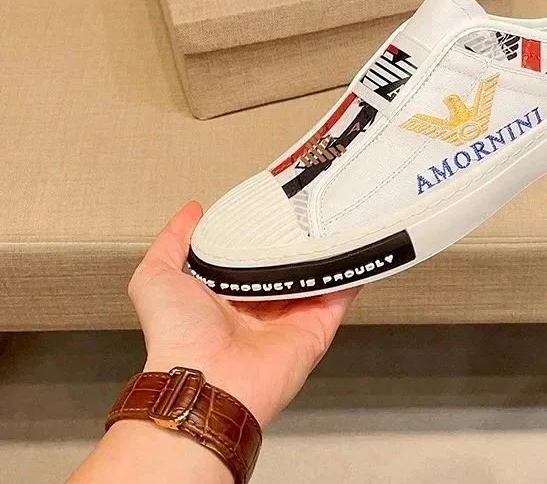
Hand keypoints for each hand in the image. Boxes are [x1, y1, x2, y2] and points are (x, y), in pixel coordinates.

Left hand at [128, 201, 358, 425]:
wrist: (205, 383)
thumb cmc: (177, 337)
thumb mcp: (156, 278)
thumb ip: (172, 241)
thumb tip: (190, 212)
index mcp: (227, 292)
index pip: (251, 252)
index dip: (261, 226)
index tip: (272, 199)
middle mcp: (261, 305)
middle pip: (287, 262)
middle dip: (298, 234)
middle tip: (308, 202)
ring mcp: (292, 315)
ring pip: (317, 273)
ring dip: (327, 247)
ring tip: (337, 213)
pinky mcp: (317, 327)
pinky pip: (340, 293)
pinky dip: (351, 270)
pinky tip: (354, 244)